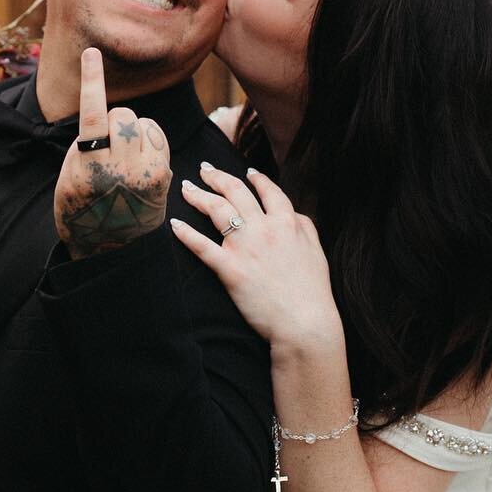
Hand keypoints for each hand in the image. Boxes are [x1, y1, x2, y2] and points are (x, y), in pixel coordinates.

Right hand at [53, 47, 170, 258]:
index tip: (92, 53)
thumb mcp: (70, 176)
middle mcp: (121, 168)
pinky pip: (157, 136)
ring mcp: (146, 173)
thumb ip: (85, 143)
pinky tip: (139, 158)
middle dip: (114, 121)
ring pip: (142, 123)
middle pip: (123, 114)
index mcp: (90, 167)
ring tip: (123, 155)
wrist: (109, 250)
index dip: (92, 80)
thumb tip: (104, 116)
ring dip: (132, 130)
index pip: (92, 115)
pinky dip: (147, 139)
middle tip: (106, 144)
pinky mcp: (163, 176)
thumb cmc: (82, 208)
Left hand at [172, 164, 340, 347]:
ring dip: (199, 196)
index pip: (268, 191)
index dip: (256, 179)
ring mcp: (245, 247)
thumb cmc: (313, 291)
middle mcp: (264, 228)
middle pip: (236, 192)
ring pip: (218, 211)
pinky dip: (186, 234)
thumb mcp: (316, 250)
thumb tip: (293, 214)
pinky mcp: (230, 269)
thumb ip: (305, 226)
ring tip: (187, 189)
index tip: (246, 172)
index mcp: (287, 223)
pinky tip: (175, 225)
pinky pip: (202, 246)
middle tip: (205, 170)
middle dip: (217, 177)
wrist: (305, 321)